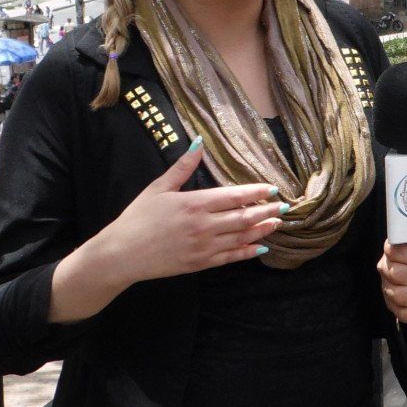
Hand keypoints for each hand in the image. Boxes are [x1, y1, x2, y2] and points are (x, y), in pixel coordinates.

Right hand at [97, 140, 285, 283]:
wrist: (122, 253)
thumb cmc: (138, 218)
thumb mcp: (158, 187)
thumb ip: (182, 166)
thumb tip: (199, 142)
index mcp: (195, 203)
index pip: (234, 196)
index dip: (256, 193)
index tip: (272, 189)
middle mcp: (204, 225)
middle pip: (244, 217)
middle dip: (267, 210)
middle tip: (284, 206)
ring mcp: (204, 247)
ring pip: (241, 237)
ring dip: (262, 230)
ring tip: (277, 223)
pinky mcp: (200, 264)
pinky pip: (230, 257)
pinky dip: (247, 252)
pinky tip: (260, 247)